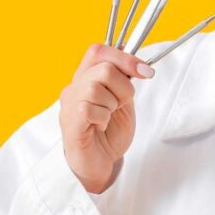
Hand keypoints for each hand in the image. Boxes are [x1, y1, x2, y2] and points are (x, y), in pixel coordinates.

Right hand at [58, 43, 154, 192]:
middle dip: (124, 87)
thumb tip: (135, 59)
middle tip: (122, 104)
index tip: (146, 72)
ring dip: (112, 104)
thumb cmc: (109, 132)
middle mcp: (73, 87)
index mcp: (86, 78)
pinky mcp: (69, 123)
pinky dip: (103, 118)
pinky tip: (100, 126)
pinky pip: (89, 109)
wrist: (100, 164)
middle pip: (103, 68)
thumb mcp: (123, 100)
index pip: (98, 50)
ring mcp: (69, 105)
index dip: (124, 57)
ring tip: (108, 117)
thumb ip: (124, 80)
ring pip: (96, 88)